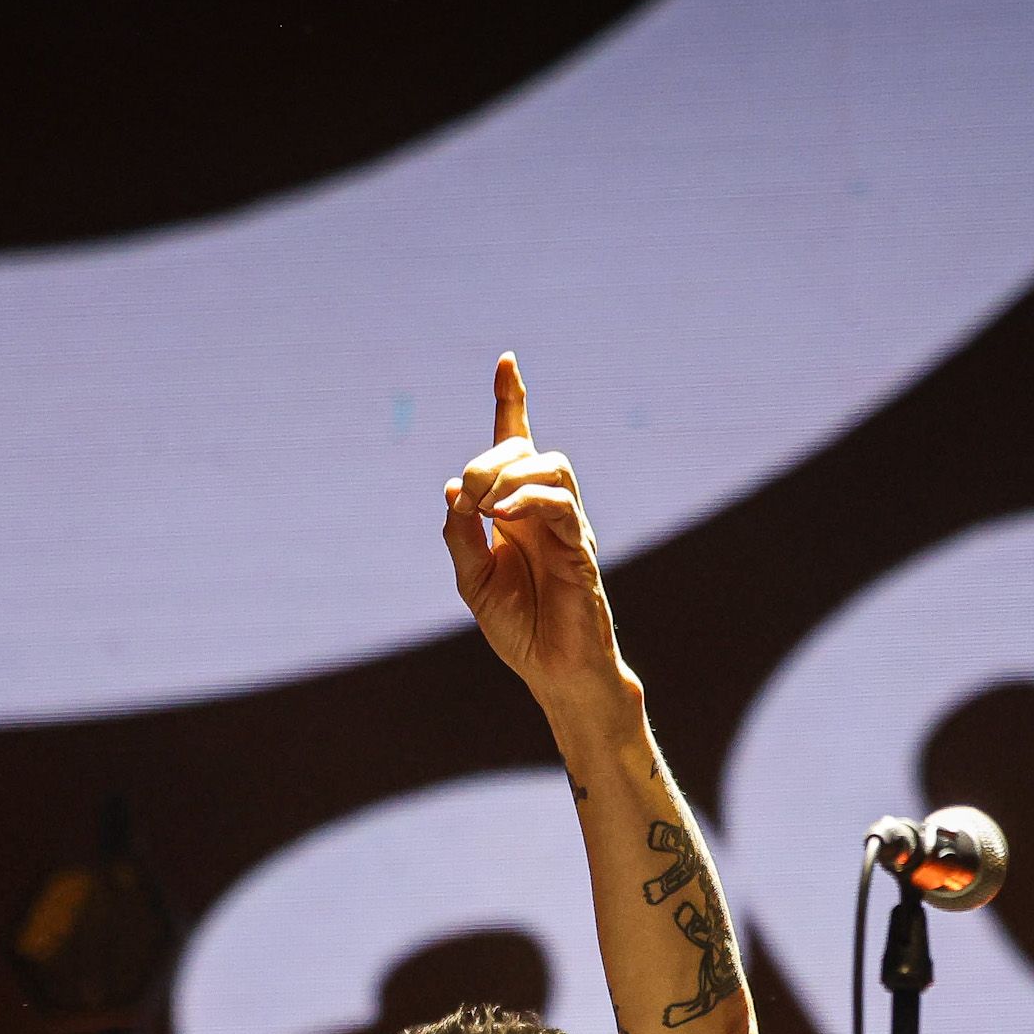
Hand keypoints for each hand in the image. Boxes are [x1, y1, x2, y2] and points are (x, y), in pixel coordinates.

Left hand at [442, 354, 627, 716]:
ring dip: (511, 472)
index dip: (512, 400)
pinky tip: (505, 516)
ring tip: (488, 506)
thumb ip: (461, 534)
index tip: (506, 362)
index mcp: (517, 511)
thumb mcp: (471, 578)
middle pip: (527, 448)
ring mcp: (567, 526)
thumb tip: (452, 489)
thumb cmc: (519, 627)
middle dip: (490, 458)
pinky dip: (529, 499)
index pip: (519, 443)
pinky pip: (561, 503)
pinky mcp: (580, 548)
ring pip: (551, 464)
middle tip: (468, 497)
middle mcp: (544, 510)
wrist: (553, 671)